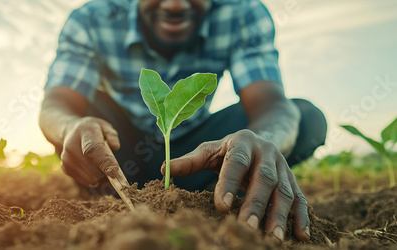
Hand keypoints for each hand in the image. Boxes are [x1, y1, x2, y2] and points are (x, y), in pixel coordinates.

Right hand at [61, 116, 120, 187]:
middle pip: (93, 170)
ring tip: (101, 164)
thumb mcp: (104, 127)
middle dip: (107, 173)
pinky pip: (87, 182)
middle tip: (113, 167)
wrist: (70, 132)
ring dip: (101, 177)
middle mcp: (72, 147)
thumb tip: (115, 146)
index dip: (104, 162)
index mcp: (84, 133)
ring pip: (92, 180)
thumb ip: (112, 135)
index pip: (93, 150)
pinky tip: (93, 167)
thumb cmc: (92, 131)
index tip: (115, 171)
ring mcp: (67, 160)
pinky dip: (95, 179)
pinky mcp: (66, 170)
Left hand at [161, 129, 309, 244]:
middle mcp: (267, 153)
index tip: (221, 204)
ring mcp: (283, 167)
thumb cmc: (229, 149)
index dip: (229, 182)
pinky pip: (301, 199)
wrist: (266, 136)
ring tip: (272, 239)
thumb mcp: (210, 150)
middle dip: (256, 204)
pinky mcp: (293, 181)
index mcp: (243, 143)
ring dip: (279, 215)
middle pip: (264, 179)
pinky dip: (302, 218)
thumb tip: (163, 170)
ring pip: (285, 191)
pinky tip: (300, 236)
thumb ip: (190, 161)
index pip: (235, 162)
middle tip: (247, 227)